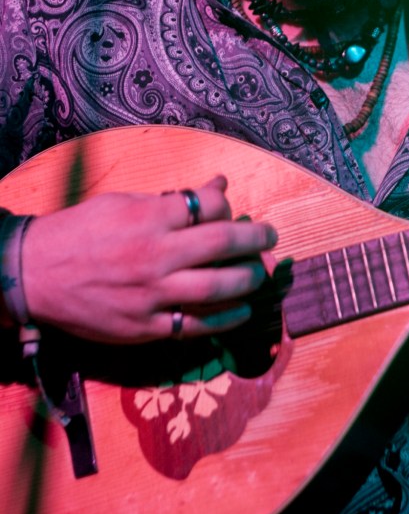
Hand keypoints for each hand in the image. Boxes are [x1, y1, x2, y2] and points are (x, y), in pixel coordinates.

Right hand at [21, 175, 277, 343]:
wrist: (34, 273)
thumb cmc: (81, 230)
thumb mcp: (125, 202)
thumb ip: (173, 199)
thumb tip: (219, 185)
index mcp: (149, 218)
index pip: (207, 207)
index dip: (227, 205)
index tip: (231, 208)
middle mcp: (154, 256)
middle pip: (221, 245)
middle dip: (254, 239)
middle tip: (270, 237)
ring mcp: (150, 295)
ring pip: (216, 288)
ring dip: (247, 280)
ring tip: (259, 273)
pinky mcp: (143, 328)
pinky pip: (194, 325)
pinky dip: (224, 320)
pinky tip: (241, 312)